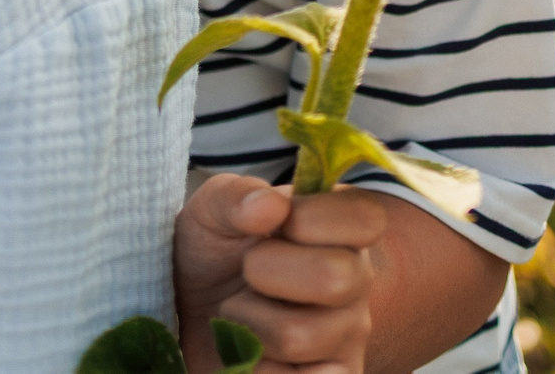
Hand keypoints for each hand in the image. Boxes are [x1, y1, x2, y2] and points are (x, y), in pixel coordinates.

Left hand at [175, 175, 387, 373]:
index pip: (364, 218)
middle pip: (336, 278)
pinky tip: (251, 354)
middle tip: (248, 273)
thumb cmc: (212, 254)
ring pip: (298, 336)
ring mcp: (347, 336)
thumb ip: (236, 197)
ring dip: (248, 325)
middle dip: (265, 272)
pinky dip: (257, 370)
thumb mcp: (210, 211)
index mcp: (341, 229)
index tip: (276, 223)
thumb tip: (271, 207)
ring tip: (242, 315)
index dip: (309, 218)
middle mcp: (356, 282)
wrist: (190, 314)